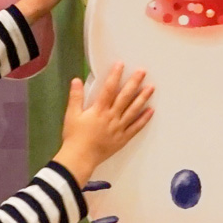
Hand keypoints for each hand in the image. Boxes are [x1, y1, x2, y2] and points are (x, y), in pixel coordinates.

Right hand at [55, 62, 152, 181]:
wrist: (80, 158)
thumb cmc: (74, 137)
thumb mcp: (71, 115)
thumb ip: (75, 97)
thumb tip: (76, 80)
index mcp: (99, 110)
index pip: (109, 89)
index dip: (115, 76)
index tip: (121, 65)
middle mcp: (111, 117)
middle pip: (125, 97)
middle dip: (134, 83)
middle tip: (143, 72)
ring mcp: (119, 128)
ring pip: (133, 110)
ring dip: (143, 98)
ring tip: (151, 88)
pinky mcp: (123, 138)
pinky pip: (136, 127)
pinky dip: (144, 119)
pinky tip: (151, 110)